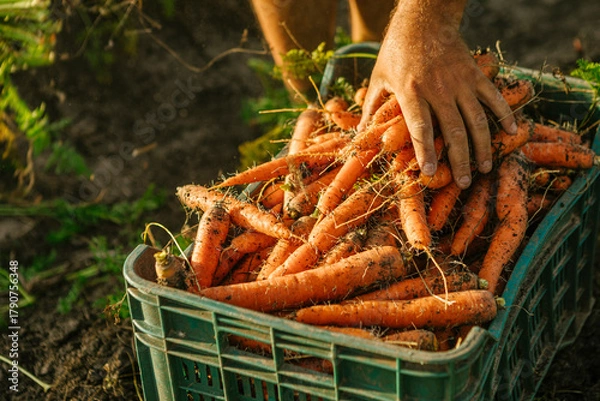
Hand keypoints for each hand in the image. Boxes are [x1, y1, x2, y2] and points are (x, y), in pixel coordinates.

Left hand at [359, 0, 516, 188]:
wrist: (423, 19)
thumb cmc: (396, 51)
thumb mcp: (379, 78)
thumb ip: (371, 108)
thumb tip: (360, 134)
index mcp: (410, 91)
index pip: (420, 127)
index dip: (425, 151)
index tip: (429, 172)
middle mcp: (438, 89)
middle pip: (453, 130)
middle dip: (460, 160)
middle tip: (464, 183)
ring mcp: (459, 81)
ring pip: (476, 119)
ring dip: (483, 146)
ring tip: (485, 168)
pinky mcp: (474, 74)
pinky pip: (493, 97)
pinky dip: (504, 114)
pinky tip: (511, 132)